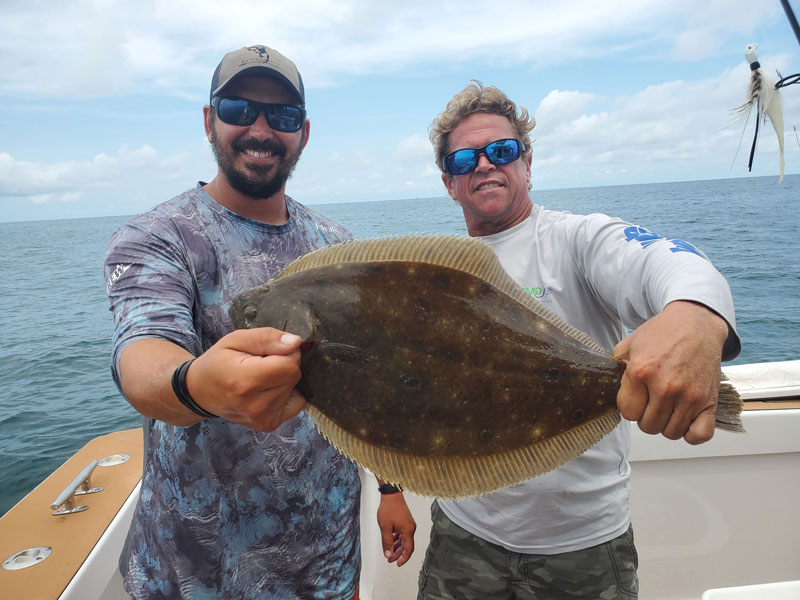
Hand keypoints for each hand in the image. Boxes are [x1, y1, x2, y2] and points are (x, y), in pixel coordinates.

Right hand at [187, 327, 305, 431]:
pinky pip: (296, 404)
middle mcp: (255, 404)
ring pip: (295, 388)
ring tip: (260, 378)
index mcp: (246, 381)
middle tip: (261, 365)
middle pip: (294, 376)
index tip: (269, 352)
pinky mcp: (268, 424)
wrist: (200, 391)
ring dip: (283, 380)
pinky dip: (287, 394)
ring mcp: (262, 418)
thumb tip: (295, 343)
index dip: (285, 353)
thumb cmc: (217, 362)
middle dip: (284, 365)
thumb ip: (267, 338)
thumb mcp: (237, 339)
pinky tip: (268, 391)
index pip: (290, 365)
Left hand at [377, 492, 415, 566]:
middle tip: (390, 559)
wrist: (391, 494)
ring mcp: (408, 524)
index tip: (397, 564)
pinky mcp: (405, 520)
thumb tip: (388, 554)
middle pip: (406, 545)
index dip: (403, 558)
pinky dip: (397, 539)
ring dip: (397, 547)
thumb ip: (387, 542)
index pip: (408, 550)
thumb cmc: (389, 507)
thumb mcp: (385, 527)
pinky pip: (403, 533)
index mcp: (408, 530)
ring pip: (404, 540)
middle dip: (398, 554)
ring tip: (389, 552)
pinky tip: (391, 541)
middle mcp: (410, 528)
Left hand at [613, 301, 727, 444]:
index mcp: (640, 372)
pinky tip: (685, 419)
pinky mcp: (709, 401)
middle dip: (646, 417)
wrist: (696, 323)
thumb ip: (617, 366)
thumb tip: (611, 386)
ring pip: (670, 432)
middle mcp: (665, 387)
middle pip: (648, 426)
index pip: (628, 413)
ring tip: (667, 408)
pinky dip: (691, 433)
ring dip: (666, 424)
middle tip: (652, 402)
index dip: (631, 407)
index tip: (637, 398)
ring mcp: (689, 396)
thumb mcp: (630, 343)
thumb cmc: (664, 333)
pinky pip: (700, 434)